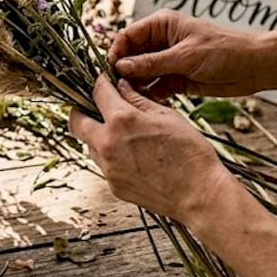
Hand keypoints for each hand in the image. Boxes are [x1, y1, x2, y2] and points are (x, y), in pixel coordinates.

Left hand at [69, 75, 234, 224]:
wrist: (200, 195)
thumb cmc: (190, 154)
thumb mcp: (167, 115)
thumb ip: (138, 99)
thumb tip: (122, 86)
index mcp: (122, 121)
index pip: (98, 92)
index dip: (101, 82)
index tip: (105, 82)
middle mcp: (108, 144)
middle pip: (76, 122)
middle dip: (82, 110)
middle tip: (96, 107)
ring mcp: (108, 168)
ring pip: (89, 145)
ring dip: (98, 135)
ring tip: (123, 134)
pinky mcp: (113, 186)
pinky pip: (104, 165)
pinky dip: (112, 155)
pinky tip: (134, 155)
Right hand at [108, 9, 262, 98]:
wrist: (254, 67)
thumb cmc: (224, 51)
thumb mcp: (185, 56)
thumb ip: (151, 63)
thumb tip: (120, 67)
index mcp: (162, 25)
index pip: (128, 36)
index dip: (116, 52)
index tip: (109, 70)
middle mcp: (161, 41)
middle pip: (131, 56)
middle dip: (124, 72)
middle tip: (116, 89)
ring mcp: (168, 61)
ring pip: (141, 74)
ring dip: (136, 86)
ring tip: (130, 100)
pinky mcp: (176, 79)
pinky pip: (155, 87)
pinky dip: (150, 95)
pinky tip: (147, 105)